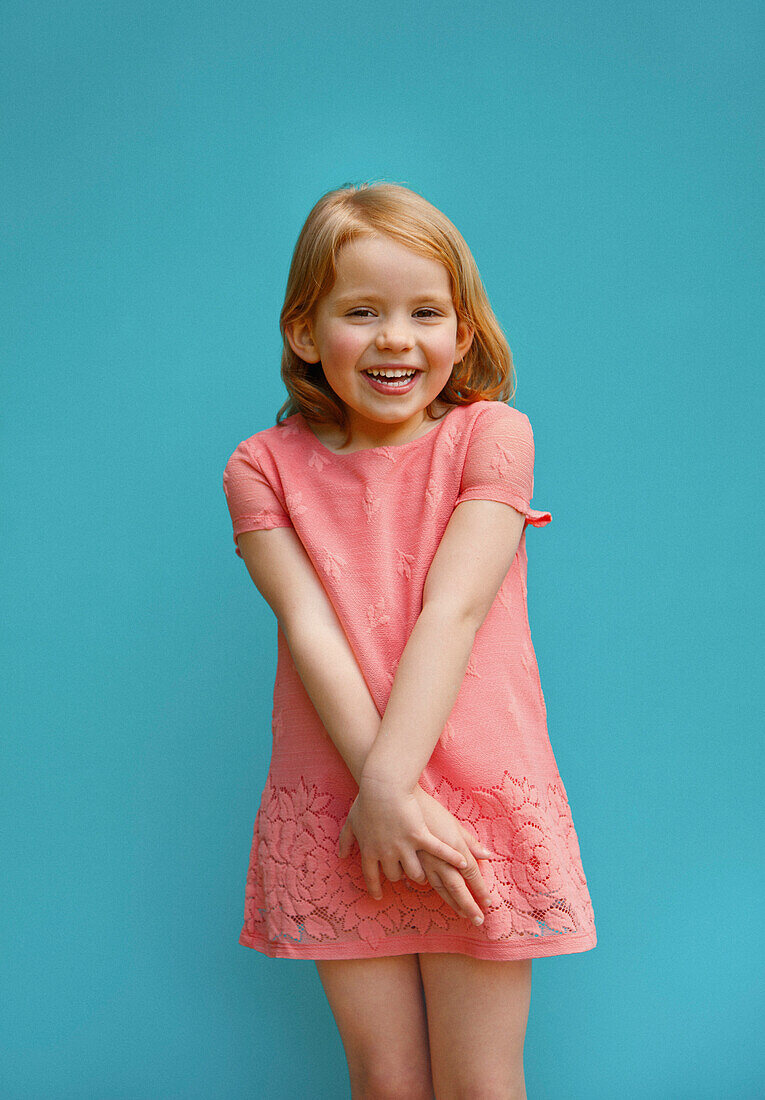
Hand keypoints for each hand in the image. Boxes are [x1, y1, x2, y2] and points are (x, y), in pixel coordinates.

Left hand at [337, 773, 471, 899]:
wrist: (383, 785)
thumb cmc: (366, 801)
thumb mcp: (352, 821)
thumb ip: (346, 841)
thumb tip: (341, 855)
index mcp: (369, 851)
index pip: (371, 877)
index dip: (374, 888)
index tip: (378, 896)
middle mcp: (387, 854)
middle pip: (395, 876)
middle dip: (401, 877)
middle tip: (407, 875)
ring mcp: (404, 847)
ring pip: (415, 874)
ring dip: (420, 876)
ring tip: (428, 875)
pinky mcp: (420, 836)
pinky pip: (438, 852)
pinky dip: (451, 858)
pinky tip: (462, 863)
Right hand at [412, 787, 492, 925]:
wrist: (398, 798)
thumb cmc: (428, 808)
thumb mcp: (452, 822)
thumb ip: (469, 841)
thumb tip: (487, 856)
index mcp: (454, 846)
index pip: (471, 873)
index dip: (480, 889)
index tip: (489, 903)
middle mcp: (439, 857)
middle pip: (457, 887)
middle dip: (469, 905)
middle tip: (479, 920)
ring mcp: (422, 860)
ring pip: (438, 888)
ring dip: (450, 902)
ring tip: (460, 913)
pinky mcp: (406, 860)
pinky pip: (416, 879)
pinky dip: (423, 887)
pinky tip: (430, 893)